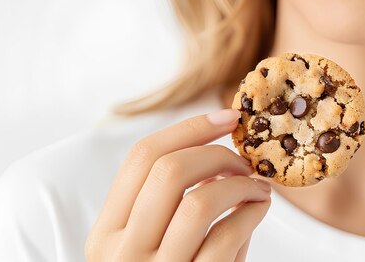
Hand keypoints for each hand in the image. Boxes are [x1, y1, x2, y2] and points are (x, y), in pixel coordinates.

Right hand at [85, 109, 270, 261]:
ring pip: (200, 201)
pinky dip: (252, 213)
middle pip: (169, 171)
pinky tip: (258, 210)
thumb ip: (172, 202)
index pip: (141, 157)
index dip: (189, 127)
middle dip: (217, 152)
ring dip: (240, 183)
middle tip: (243, 159)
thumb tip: (220, 145)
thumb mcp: (150, 244)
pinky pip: (227, 236)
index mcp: (106, 232)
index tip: (227, 116)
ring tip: (257, 187)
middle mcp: (122, 252)